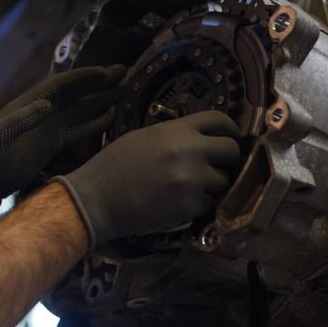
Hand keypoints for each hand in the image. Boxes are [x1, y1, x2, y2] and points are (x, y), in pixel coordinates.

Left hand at [0, 64, 125, 206]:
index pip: (61, 85)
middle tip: (124, 70)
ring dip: (103, 99)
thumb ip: (19, 121)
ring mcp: (51, 126)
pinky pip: (81, 128)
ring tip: (126, 89)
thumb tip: (45, 104)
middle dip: (100, 81)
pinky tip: (113, 116)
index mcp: (30, 103)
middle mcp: (44, 110)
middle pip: (77, 92)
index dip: (82, 78)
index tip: (104, 72)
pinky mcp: (55, 142)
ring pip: (83, 108)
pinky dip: (98, 122)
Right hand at [57, 110, 240, 244]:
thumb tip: (200, 137)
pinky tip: (178, 202)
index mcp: (175, 130)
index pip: (220, 120)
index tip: (226, 138)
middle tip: (212, 167)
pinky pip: (211, 202)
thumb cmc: (113, 166)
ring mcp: (192, 179)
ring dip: (212, 185)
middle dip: (225, 160)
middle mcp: (189, 151)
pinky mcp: (190, 205)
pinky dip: (199, 204)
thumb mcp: (143, 137)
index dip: (228, 130)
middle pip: (231, 150)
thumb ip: (174, 135)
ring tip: (189, 188)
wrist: (96, 199)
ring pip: (224, 180)